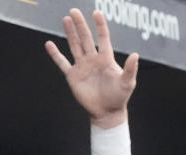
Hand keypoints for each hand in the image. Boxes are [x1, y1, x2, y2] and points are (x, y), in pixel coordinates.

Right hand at [45, 9, 138, 128]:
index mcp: (106, 59)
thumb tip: (136, 55)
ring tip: (66, 19)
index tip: (96, 13)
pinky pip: (62, 63)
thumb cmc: (119, 98)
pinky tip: (49, 44)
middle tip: (74, 11)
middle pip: (86, 38)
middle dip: (80, 25)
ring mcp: (82, 67)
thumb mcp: (127, 83)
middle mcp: (93, 60)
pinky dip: (55, 54)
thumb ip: (130, 69)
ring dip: (70, 33)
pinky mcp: (73, 76)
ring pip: (75, 46)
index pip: (103, 38)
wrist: (107, 112)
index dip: (100, 25)